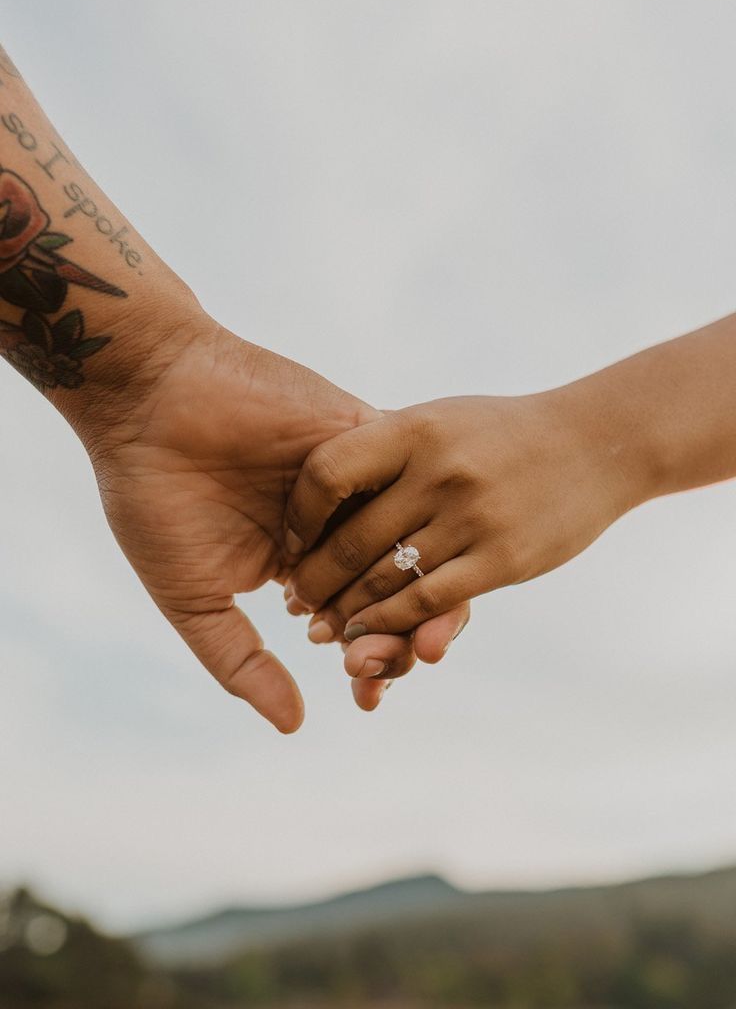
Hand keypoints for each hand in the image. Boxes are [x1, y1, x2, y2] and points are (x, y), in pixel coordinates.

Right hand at [79, 316, 467, 730]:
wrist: (147, 401)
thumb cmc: (157, 500)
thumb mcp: (197, 597)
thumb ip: (243, 661)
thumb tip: (294, 726)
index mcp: (305, 561)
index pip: (361, 617)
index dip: (372, 658)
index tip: (367, 695)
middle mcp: (340, 524)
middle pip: (398, 586)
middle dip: (399, 635)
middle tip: (384, 669)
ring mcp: (355, 481)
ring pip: (413, 539)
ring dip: (413, 590)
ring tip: (406, 635)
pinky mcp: (363, 434)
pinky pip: (406, 485)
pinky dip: (407, 529)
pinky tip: (403, 569)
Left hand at [284, 391, 638, 648]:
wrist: (597, 444)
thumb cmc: (502, 433)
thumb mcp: (440, 420)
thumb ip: (384, 447)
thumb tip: (315, 487)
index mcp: (414, 429)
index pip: (326, 474)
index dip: (297, 517)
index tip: (289, 541)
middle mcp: (440, 471)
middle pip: (349, 540)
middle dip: (312, 582)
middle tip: (296, 605)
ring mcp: (472, 516)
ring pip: (384, 581)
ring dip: (345, 614)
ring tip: (323, 631)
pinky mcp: (503, 558)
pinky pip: (427, 602)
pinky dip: (390, 624)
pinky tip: (371, 635)